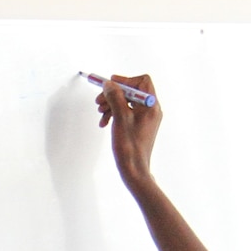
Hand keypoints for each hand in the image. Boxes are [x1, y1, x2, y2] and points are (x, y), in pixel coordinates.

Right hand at [93, 72, 161, 187]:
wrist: (134, 169)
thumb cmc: (130, 146)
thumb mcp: (120, 117)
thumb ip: (115, 97)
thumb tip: (109, 84)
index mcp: (151, 105)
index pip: (142, 82)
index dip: (125, 80)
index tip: (110, 85)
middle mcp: (151, 110)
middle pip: (132, 92)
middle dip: (114, 94)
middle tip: (99, 101)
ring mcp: (145, 119)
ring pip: (126, 103)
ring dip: (111, 105)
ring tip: (100, 114)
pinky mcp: (138, 126)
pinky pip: (126, 114)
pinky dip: (114, 115)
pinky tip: (105, 123)